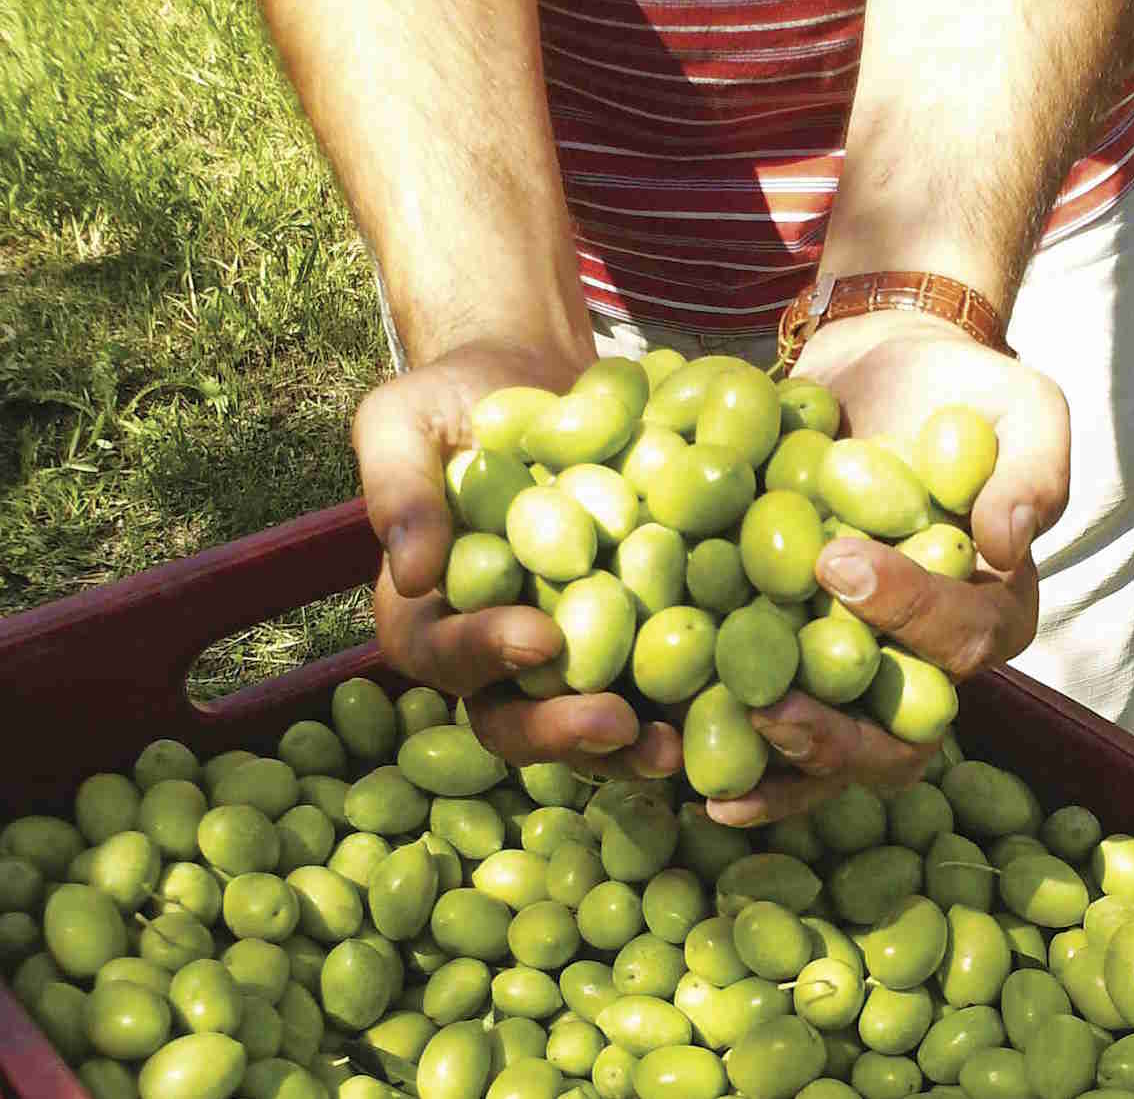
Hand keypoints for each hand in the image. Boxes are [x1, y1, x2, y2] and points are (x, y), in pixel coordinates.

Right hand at [355, 340, 681, 779]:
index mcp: (426, 617)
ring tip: (675, 749)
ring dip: (629, 750)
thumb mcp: (405, 422)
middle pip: (515, 719)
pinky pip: (657, 690)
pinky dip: (689, 707)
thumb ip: (398, 489)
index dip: (487, 653)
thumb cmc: (457, 401)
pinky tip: (735, 704)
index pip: (445, 653)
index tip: (540, 637)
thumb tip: (412, 573)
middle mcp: (494, 657)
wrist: (541, 381)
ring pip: (589, 727)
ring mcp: (567, 660)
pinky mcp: (633, 643)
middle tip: (618, 724)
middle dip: (564, 731)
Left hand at [703, 310, 1069, 824]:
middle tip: (771, 708)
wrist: (873, 373)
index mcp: (991, 611)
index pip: (962, 637)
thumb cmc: (956, 389)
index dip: (905, 613)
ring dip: (775, 769)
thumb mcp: (1021, 406)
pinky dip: (727, 750)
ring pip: (832, 754)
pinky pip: (767, 724)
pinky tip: (669, 757)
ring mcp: (857, 671)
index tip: (835, 559)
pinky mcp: (791, 659)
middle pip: (900, 738)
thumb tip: (1006, 544)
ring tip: (716, 782)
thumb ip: (1032, 471)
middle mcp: (926, 662)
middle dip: (836, 738)